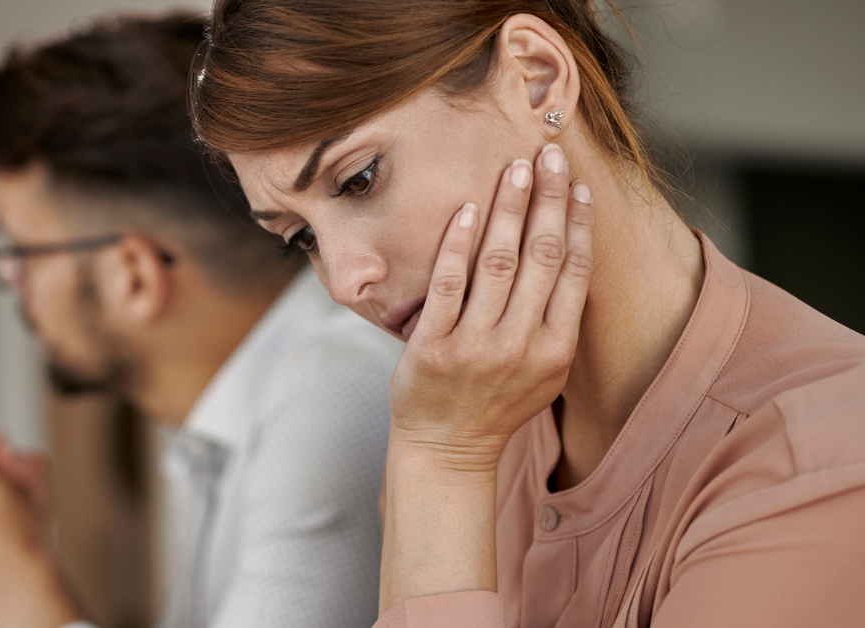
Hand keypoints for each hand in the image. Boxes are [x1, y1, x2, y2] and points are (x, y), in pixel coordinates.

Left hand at [389, 143, 594, 470]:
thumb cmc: (497, 403)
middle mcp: (521, 345)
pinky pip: (448, 284)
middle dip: (547, 200)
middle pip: (542, 257)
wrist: (446, 449)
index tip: (578, 184)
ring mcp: (476, 345)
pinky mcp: (434, 347)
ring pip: (498, 263)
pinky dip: (458, 243)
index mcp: (555, 349)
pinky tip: (467, 209)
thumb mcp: (544, 372)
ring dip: (508, 210)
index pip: (574, 272)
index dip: (578, 223)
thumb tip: (571, 255)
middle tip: (548, 154)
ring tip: (514, 170)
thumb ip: (557, 322)